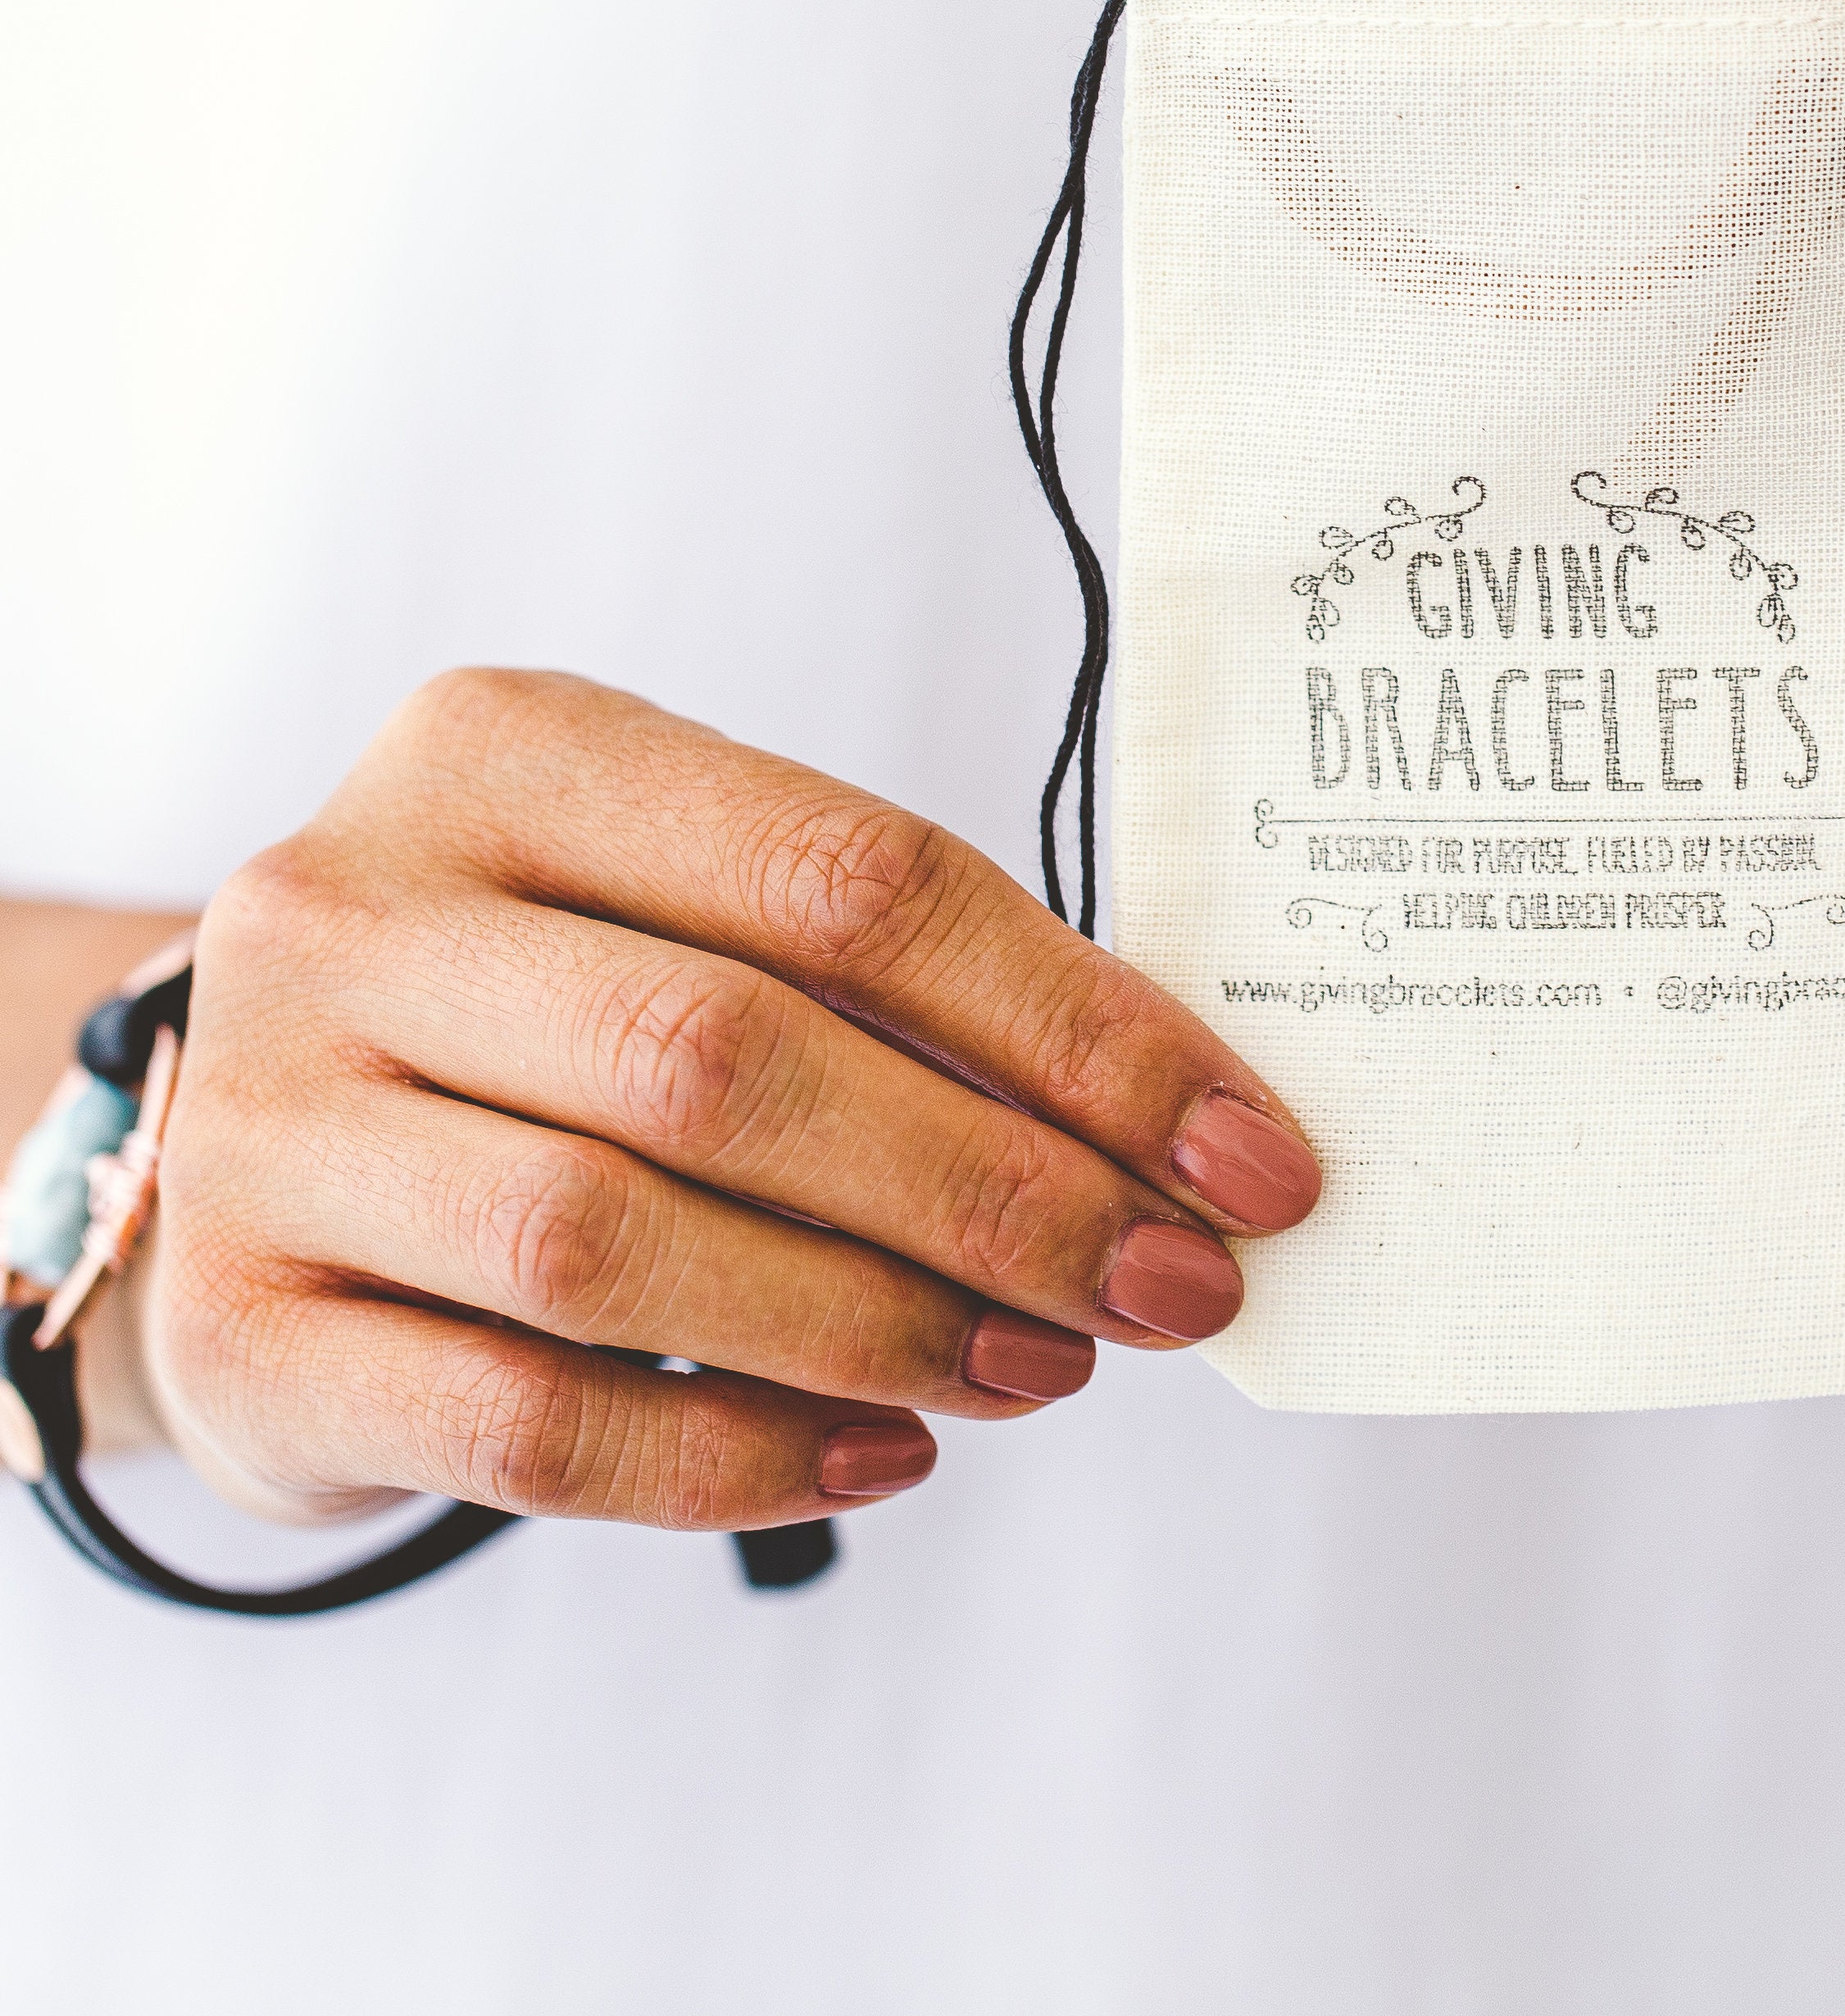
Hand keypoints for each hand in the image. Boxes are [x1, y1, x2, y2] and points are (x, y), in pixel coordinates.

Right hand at [126, 670, 1318, 1527]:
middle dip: (1003, 1191)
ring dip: (884, 1322)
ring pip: (622, 1241)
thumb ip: (879, 984)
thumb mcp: (679, 909)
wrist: (242, 1135)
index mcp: (508, 749)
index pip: (852, 879)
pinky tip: (884, 1449)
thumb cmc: (540, 1005)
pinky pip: (527, 1424)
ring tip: (1049, 1365)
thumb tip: (1171, 1131)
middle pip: (739, 1058)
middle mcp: (355, 907)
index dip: (1078, 1027)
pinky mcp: (241, 1328)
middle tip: (1170, 1284)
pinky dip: (736, 1456)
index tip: (1242, 1149)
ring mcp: (271, 1119)